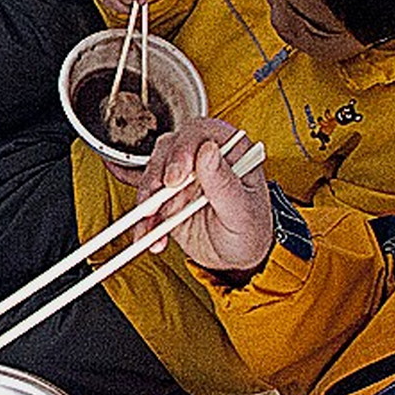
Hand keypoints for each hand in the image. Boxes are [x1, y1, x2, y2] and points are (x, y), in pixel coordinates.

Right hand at [133, 116, 275, 276]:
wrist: (237, 260)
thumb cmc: (250, 231)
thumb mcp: (243, 210)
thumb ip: (225, 182)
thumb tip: (208, 150)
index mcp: (230, 151)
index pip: (201, 133)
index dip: (183, 149)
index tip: (175, 176)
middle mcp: (202, 159)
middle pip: (169, 150)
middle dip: (156, 175)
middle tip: (155, 202)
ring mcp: (182, 178)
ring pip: (152, 174)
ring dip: (146, 200)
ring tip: (151, 224)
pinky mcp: (165, 199)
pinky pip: (146, 203)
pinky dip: (143, 221)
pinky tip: (147, 235)